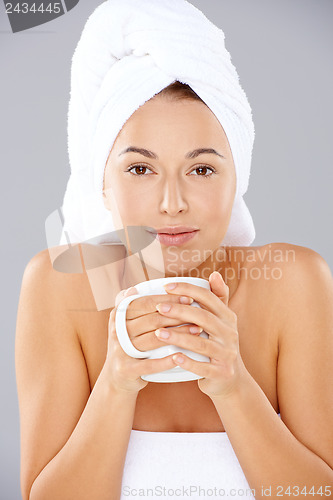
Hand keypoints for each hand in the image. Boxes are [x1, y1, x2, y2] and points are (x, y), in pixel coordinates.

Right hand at [106, 286, 202, 394]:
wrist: (117, 378)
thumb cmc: (129, 344)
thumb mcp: (125, 324)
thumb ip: (132, 307)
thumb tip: (136, 288)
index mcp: (118, 315)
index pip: (145, 302)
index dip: (168, 299)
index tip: (189, 297)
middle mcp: (117, 331)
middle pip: (152, 319)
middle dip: (177, 314)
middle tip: (198, 313)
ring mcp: (120, 350)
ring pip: (153, 339)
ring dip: (178, 334)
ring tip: (197, 331)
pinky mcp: (127, 369)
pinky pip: (149, 364)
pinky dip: (166, 361)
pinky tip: (181, 356)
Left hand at [154, 272, 247, 399]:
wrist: (230, 379)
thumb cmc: (218, 344)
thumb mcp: (222, 321)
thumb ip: (217, 298)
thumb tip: (215, 274)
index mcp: (228, 317)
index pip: (208, 297)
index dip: (187, 290)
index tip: (166, 286)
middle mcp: (230, 334)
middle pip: (204, 318)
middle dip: (180, 311)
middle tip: (159, 307)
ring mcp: (227, 354)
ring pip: (201, 344)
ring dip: (178, 337)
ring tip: (158, 333)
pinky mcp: (221, 373)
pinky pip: (203, 367)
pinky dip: (188, 362)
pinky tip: (173, 356)